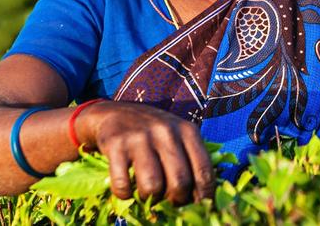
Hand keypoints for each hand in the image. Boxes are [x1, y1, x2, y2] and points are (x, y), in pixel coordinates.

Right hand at [77, 101, 214, 204]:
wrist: (115, 114)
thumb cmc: (154, 132)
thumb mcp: (179, 136)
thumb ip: (191, 160)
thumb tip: (202, 199)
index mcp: (188, 131)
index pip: (204, 169)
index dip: (204, 194)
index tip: (200, 206)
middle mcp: (167, 132)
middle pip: (180, 182)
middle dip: (176, 200)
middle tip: (170, 202)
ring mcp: (141, 138)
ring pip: (152, 186)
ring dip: (150, 199)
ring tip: (148, 195)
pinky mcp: (117, 145)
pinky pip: (123, 184)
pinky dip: (125, 194)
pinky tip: (127, 190)